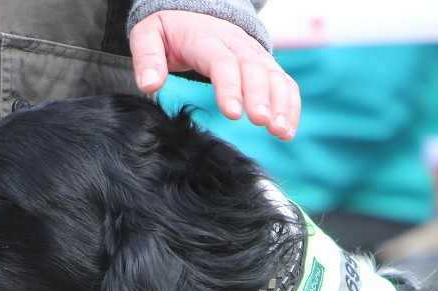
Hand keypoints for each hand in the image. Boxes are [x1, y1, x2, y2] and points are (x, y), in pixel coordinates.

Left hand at [129, 10, 299, 140]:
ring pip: (274, 76)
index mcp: (206, 39)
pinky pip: (285, 83)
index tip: (233, 112)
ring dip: (281, 103)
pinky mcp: (266, 66)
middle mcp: (237, 45)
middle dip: (260, 96)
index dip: (230, 86)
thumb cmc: (170, 31)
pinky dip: (290, 105)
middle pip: (253, 69)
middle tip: (262, 122)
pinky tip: (288, 130)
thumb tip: (148, 85)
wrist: (195, 13)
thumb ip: (147, 58)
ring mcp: (255, 55)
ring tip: (280, 131)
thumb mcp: (148, 35)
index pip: (222, 62)